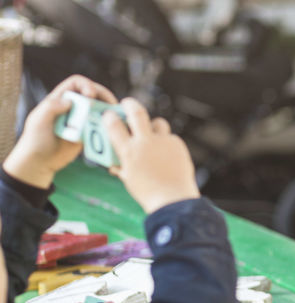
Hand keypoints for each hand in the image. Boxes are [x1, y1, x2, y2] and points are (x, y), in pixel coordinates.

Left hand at [3, 75, 118, 187]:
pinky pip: (101, 125)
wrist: (40, 162)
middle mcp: (72, 106)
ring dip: (109, 111)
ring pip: (100, 109)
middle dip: (104, 97)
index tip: (91, 95)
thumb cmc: (35, 140)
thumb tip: (69, 101)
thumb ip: (51, 107)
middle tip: (111, 107)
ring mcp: (81, 119)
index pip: (77, 83)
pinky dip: (109, 125)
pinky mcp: (87, 132)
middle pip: (93, 93)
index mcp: (59, 98)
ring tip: (116, 118)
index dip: (87, 85)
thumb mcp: (38, 121)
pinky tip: (113, 130)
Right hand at [102, 98, 200, 212]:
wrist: (173, 199)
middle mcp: (145, 142)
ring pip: (158, 123)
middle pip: (137, 112)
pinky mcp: (177, 144)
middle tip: (127, 103)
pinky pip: (170, 138)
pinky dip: (166, 144)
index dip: (110, 116)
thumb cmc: (147, 192)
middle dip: (130, 104)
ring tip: (152, 133)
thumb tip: (114, 165)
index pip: (114, 125)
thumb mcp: (129, 179)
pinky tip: (167, 155)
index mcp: (128, 151)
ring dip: (153, 125)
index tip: (109, 114)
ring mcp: (163, 141)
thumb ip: (122, 167)